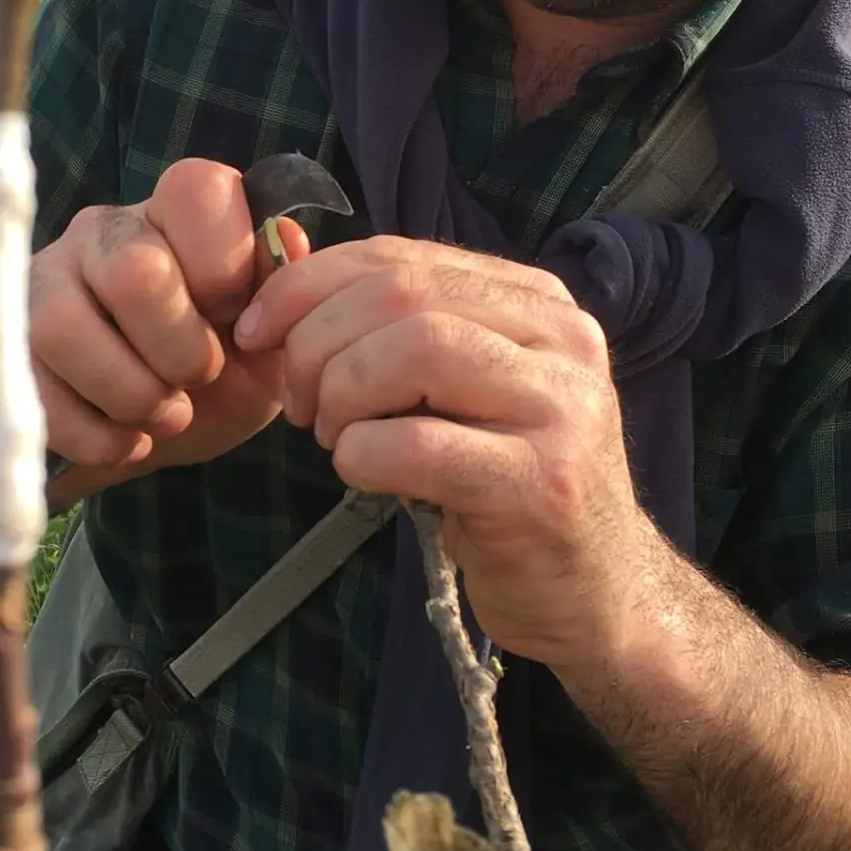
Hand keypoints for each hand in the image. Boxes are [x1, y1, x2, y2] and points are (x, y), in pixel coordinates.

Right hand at [31, 159, 305, 484]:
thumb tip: (286, 240)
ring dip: (130, 393)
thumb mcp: (269, 342)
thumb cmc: (220, 372)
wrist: (153, 430)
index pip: (197, 189)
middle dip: (179, 348)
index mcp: (177, 215)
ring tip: (164, 416)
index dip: (226, 264)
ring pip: (64, 326)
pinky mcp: (8, 342)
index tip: (237, 316)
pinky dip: (93, 435)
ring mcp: (46, 281)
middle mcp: (106, 232)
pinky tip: (127, 442)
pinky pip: (30, 386)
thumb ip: (284, 293)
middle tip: (199, 379)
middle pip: (133, 270)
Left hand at [234, 236, 665, 669]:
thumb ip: (391, 325)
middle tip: (297, 402)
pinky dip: (360, 454)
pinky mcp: (543, 484)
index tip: (258, 330)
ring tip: (333, 436)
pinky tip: (361, 473)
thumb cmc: (502, 486)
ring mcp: (560, 409)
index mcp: (536, 301)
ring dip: (340, 395)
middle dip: (316, 344)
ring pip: (413, 351)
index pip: (401, 257)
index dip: (309, 285)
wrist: (593, 593)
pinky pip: (416, 445)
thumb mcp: (457, 388)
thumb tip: (283, 263)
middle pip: (400, 296)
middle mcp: (562, 338)